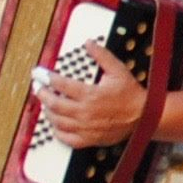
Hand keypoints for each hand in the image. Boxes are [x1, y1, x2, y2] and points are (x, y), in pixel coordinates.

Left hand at [33, 40, 149, 147]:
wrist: (144, 116)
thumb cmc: (131, 94)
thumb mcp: (118, 71)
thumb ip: (102, 56)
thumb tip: (89, 43)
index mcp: (90, 94)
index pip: (60, 85)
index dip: (46, 78)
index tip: (39, 73)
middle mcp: (85, 112)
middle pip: (54, 104)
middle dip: (42, 94)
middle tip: (38, 88)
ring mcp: (86, 128)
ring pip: (57, 121)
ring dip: (48, 111)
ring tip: (45, 104)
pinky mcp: (90, 139)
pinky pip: (67, 138)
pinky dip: (58, 131)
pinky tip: (56, 124)